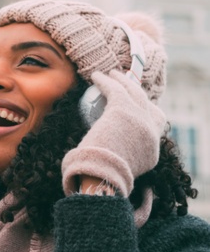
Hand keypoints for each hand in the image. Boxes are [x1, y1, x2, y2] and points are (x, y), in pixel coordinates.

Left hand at [62, 70, 165, 196]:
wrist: (100, 176)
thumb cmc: (99, 178)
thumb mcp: (114, 172)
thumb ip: (113, 164)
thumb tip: (99, 161)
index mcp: (152, 152)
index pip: (156, 126)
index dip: (148, 113)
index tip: (137, 107)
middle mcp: (151, 134)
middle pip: (148, 104)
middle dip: (138, 92)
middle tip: (126, 84)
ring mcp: (140, 120)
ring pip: (134, 92)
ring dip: (123, 81)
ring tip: (112, 73)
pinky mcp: (124, 109)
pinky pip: (115, 89)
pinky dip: (105, 81)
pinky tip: (96, 76)